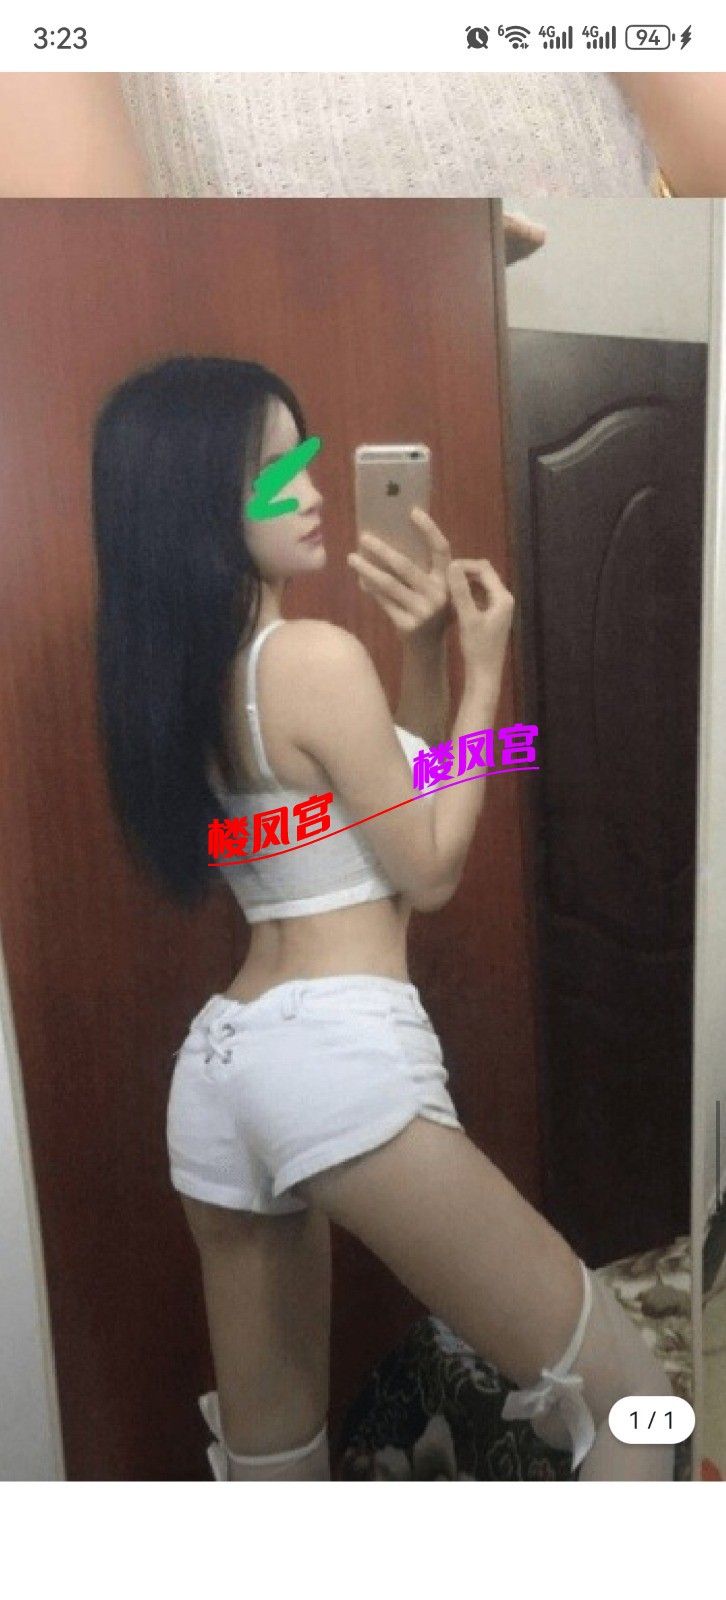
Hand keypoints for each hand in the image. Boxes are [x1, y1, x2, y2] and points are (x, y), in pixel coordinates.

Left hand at [347, 507, 455, 645]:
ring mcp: (423, 611)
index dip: (429, 529)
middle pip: (406, 566)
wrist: (429, 647)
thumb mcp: (434, 588)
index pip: (441, 549)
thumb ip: (421, 568)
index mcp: (448, 579)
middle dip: (382, 550)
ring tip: (352, 558)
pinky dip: (370, 588)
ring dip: (368, 569)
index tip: (412, 511)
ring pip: (389, 584)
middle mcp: (439, 594)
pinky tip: (360, 579)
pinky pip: (384, 601)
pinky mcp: (408, 625)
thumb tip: (389, 538)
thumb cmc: (430, 608)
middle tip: (364, 537)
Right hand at [447, 557, 514, 682]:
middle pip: (484, 575)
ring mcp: (498, 608)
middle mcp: (504, 599)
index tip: (444, 569)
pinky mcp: (491, 616)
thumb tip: (452, 565)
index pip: (484, 569)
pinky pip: (478, 597)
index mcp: (502, 597)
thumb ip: (461, 591)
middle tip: (443, 577)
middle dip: (464, 573)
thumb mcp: (467, 618)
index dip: (464, 565)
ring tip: (445, 587)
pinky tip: (451, 600)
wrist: (484, 675)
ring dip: (464, 584)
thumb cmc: (477, 648)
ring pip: (480, 586)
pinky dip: (466, 595)